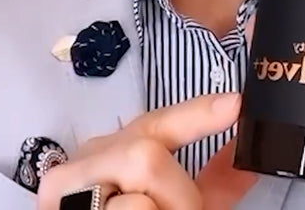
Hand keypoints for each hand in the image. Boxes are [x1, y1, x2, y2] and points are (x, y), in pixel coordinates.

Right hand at [37, 92, 240, 208]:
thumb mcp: (175, 201)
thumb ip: (210, 184)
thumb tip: (249, 164)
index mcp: (123, 146)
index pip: (162, 122)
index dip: (199, 113)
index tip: (235, 104)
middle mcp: (93, 155)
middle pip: (147, 156)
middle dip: (179, 198)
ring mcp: (67, 183)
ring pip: (136, 197)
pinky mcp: (54, 206)